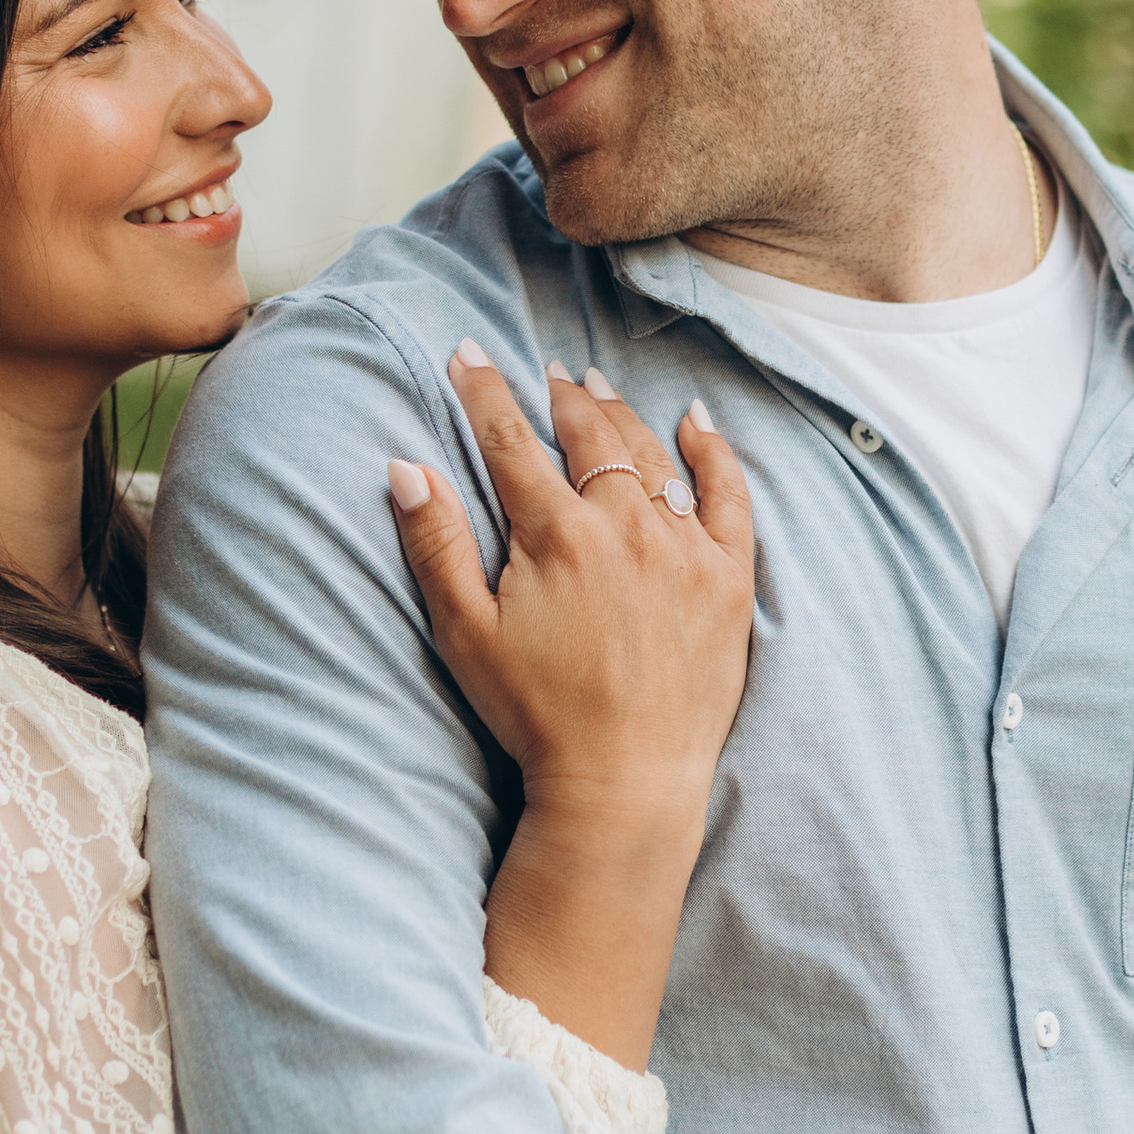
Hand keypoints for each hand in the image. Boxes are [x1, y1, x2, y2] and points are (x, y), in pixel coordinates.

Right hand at [387, 348, 753, 821]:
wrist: (624, 780)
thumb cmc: (535, 713)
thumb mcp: (465, 632)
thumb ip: (436, 543)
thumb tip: (405, 467)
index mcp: (555, 533)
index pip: (511, 439)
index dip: (484, 391)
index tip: (468, 353)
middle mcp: (624, 525)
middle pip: (589, 437)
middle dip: (560, 397)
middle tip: (546, 375)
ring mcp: (683, 549)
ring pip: (652, 456)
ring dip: (622, 416)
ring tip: (599, 391)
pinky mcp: (728, 579)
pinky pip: (728, 496)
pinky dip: (713, 453)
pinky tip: (696, 424)